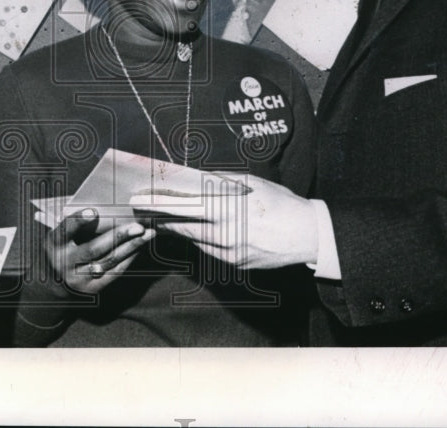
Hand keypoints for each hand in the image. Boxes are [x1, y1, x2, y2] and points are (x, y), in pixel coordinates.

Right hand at [42, 208, 155, 295]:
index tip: (94, 212)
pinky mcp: (92, 289)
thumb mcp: (62, 234)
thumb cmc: (64, 247)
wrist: (55, 282)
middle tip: (138, 226)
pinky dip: (129, 258)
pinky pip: (114, 272)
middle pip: (93, 249)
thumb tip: (107, 208)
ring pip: (109, 261)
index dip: (79, 221)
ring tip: (148, 234)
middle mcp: (65, 262)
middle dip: (118, 236)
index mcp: (54, 243)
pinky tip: (140, 247)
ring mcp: (78, 278)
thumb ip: (78, 223)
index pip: (66, 230)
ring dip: (131, 246)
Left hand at [130, 174, 316, 269]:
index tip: (139, 201)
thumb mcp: (250, 183)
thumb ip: (220, 182)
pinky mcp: (235, 265)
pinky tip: (196, 229)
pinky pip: (210, 250)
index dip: (158, 205)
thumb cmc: (280, 203)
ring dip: (179, 229)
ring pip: (194, 241)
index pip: (183, 208)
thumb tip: (195, 179)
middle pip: (183, 228)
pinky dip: (200, 239)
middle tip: (144, 211)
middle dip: (162, 219)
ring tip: (165, 218)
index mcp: (228, 211)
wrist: (307, 235)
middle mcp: (225, 235)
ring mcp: (230, 254)